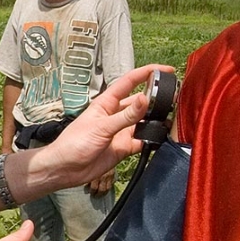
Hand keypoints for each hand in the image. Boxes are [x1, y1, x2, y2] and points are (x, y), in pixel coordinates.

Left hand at [30, 65, 171, 191]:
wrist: (65, 170)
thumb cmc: (74, 143)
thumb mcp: (101, 127)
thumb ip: (125, 115)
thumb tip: (145, 99)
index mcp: (107, 103)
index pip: (130, 81)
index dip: (147, 73)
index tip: (166, 70)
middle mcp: (116, 114)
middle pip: (141, 101)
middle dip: (156, 98)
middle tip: (174, 98)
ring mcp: (121, 131)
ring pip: (144, 121)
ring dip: (155, 120)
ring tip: (170, 118)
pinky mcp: (124, 147)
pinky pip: (142, 140)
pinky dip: (151, 140)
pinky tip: (159, 138)